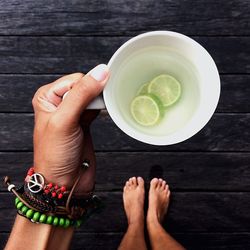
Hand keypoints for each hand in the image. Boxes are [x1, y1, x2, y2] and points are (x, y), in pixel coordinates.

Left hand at [31, 64, 108, 191]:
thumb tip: (101, 72)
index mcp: (48, 97)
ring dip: (101, 99)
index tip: (97, 97)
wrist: (65, 182)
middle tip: (98, 106)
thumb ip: (82, 94)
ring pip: (93, 95)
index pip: (75, 79)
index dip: (88, 85)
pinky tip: (106, 110)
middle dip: (95, 92)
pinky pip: (98, 107)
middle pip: (85, 85)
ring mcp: (74, 113)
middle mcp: (60, 103)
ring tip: (103, 109)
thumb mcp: (64, 120)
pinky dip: (104, 107)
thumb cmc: (55, 155)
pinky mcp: (85, 122)